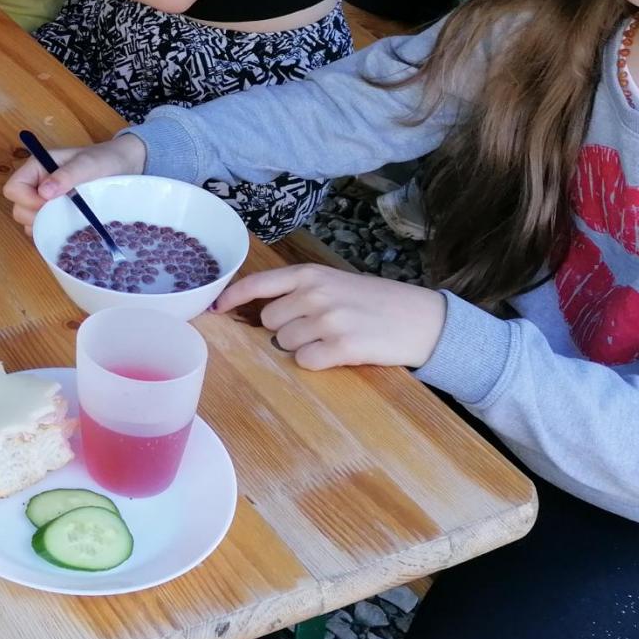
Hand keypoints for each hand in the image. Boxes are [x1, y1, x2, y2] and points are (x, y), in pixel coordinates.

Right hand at [2, 136, 146, 230]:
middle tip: (62, 212)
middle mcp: (36, 184)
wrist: (123, 166)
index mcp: (36, 167)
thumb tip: (43, 193)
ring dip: (44, 225)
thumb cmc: (105, 159)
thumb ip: (67, 175)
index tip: (51, 203)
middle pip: (18, 208)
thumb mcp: (88, 164)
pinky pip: (42, 228)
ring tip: (67, 219)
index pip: (13, 189)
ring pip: (28, 221)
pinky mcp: (54, 212)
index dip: (27, 200)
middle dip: (36, 216)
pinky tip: (68, 226)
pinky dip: (51, 231)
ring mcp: (44, 200)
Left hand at [212, 265, 444, 370]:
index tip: (216, 309)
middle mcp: (315, 294)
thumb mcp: (337, 283)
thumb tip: (263, 310)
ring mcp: (328, 320)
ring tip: (334, 339)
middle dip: (285, 329)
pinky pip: (306, 362)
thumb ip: (301, 291)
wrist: (423, 319)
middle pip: (270, 322)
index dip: (233, 297)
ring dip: (303, 347)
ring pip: (285, 344)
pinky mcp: (342, 347)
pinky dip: (318, 362)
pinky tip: (339, 354)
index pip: (259, 284)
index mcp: (311, 275)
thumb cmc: (377, 302)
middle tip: (317, 328)